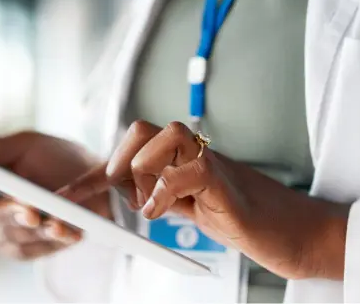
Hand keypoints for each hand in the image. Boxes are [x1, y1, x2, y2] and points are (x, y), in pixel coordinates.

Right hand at [0, 131, 111, 259]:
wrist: (99, 185)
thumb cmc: (57, 159)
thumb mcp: (24, 146)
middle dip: (5, 209)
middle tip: (27, 207)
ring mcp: (2, 232)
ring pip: (8, 232)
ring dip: (32, 225)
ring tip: (54, 220)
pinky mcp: (24, 250)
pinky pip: (31, 248)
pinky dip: (50, 238)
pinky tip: (66, 230)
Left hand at [62, 121, 348, 279]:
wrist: (295, 232)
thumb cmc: (244, 220)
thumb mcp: (189, 207)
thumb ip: (161, 194)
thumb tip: (127, 193)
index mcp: (181, 158)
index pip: (130, 150)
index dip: (91, 175)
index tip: (65, 197)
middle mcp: (194, 153)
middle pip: (141, 128)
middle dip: (118, 161)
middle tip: (123, 196)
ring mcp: (211, 163)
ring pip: (162, 134)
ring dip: (142, 170)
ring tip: (148, 205)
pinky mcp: (226, 183)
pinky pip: (188, 170)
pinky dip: (165, 191)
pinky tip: (160, 213)